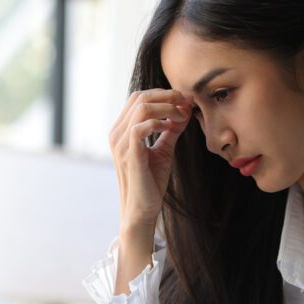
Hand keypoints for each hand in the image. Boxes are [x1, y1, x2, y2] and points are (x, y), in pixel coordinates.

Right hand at [109, 88, 193, 234]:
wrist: (143, 210)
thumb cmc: (151, 181)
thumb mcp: (164, 149)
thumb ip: (171, 129)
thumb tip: (185, 109)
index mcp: (122, 130)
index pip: (139, 97)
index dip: (163, 93)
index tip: (185, 99)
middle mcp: (117, 133)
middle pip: (140, 97)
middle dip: (167, 95)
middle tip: (186, 102)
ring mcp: (120, 144)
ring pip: (141, 108)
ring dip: (166, 107)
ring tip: (181, 115)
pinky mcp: (129, 155)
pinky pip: (140, 127)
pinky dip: (159, 123)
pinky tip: (170, 128)